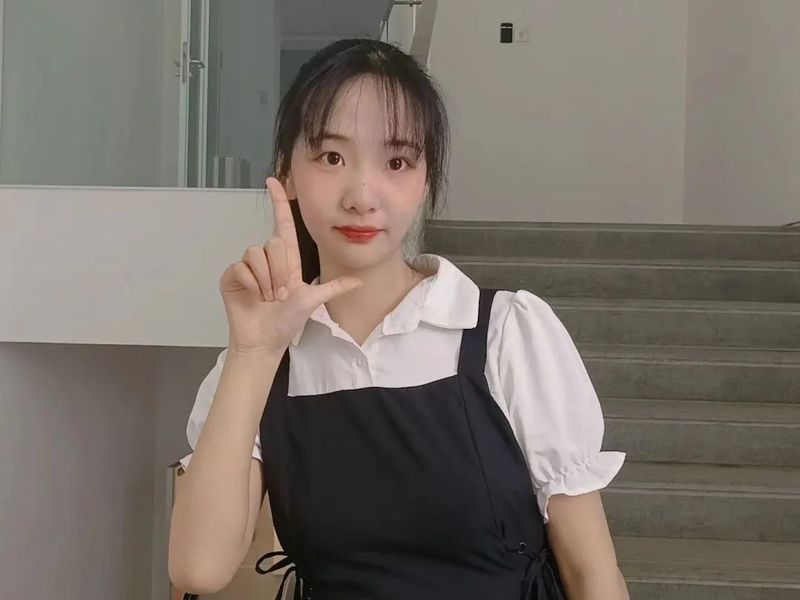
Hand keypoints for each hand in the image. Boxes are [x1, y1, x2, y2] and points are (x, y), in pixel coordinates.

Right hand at [219, 177, 362, 354]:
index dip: (279, 202)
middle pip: (274, 242)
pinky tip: (253, 296)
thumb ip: (334, 288)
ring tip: (268, 298)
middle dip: (280, 272)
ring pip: (257, 253)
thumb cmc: (287, 321)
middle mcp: (267, 258)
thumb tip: (360, 281)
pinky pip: (241, 267)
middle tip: (281, 295)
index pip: (283, 224)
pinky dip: (251, 284)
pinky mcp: (232, 275)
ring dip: (266, 280)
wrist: (265, 340)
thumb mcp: (314, 301)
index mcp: (287, 260)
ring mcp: (248, 266)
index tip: (273, 181)